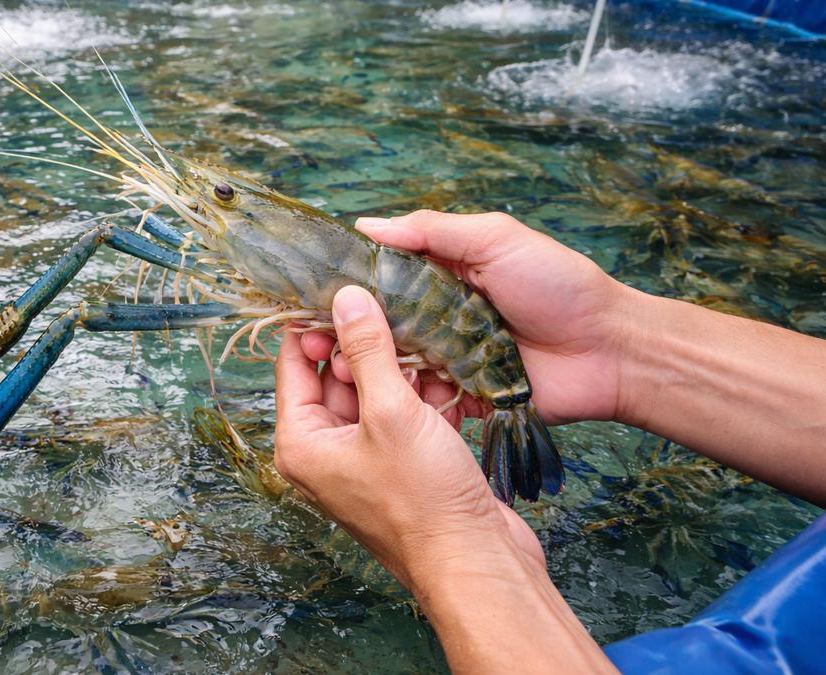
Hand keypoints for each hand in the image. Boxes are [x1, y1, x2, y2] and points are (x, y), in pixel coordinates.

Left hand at [275, 286, 545, 593]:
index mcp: (302, 443)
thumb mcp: (391, 411)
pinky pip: (402, 415)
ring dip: (400, 366)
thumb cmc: (424, 498)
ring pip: (375, 392)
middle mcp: (325, 452)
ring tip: (425, 335)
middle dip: (365, 343)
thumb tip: (346, 299)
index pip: (292, 365)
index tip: (337, 285)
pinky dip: (422, 394)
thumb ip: (367, 350)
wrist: (476, 562)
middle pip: (335, 375)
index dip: (313, 324)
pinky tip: (447, 372)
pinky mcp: (401, 466)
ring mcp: (364, 460)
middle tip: (391, 306)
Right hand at [300, 210, 629, 424]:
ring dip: (366, 370)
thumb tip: (367, 225)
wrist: (611, 351)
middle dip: (343, 335)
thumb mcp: (495, 239)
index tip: (310, 300)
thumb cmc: (559, 285)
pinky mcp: (464, 398)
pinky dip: (402, 401)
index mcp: (442, 276)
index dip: (345, 290)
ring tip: (341, 375)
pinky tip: (381, 402)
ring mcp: (450, 360)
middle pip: (378, 327)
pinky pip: (424, 401)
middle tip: (315, 345)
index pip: (380, 279)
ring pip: (393, 366)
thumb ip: (432, 231)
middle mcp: (439, 317)